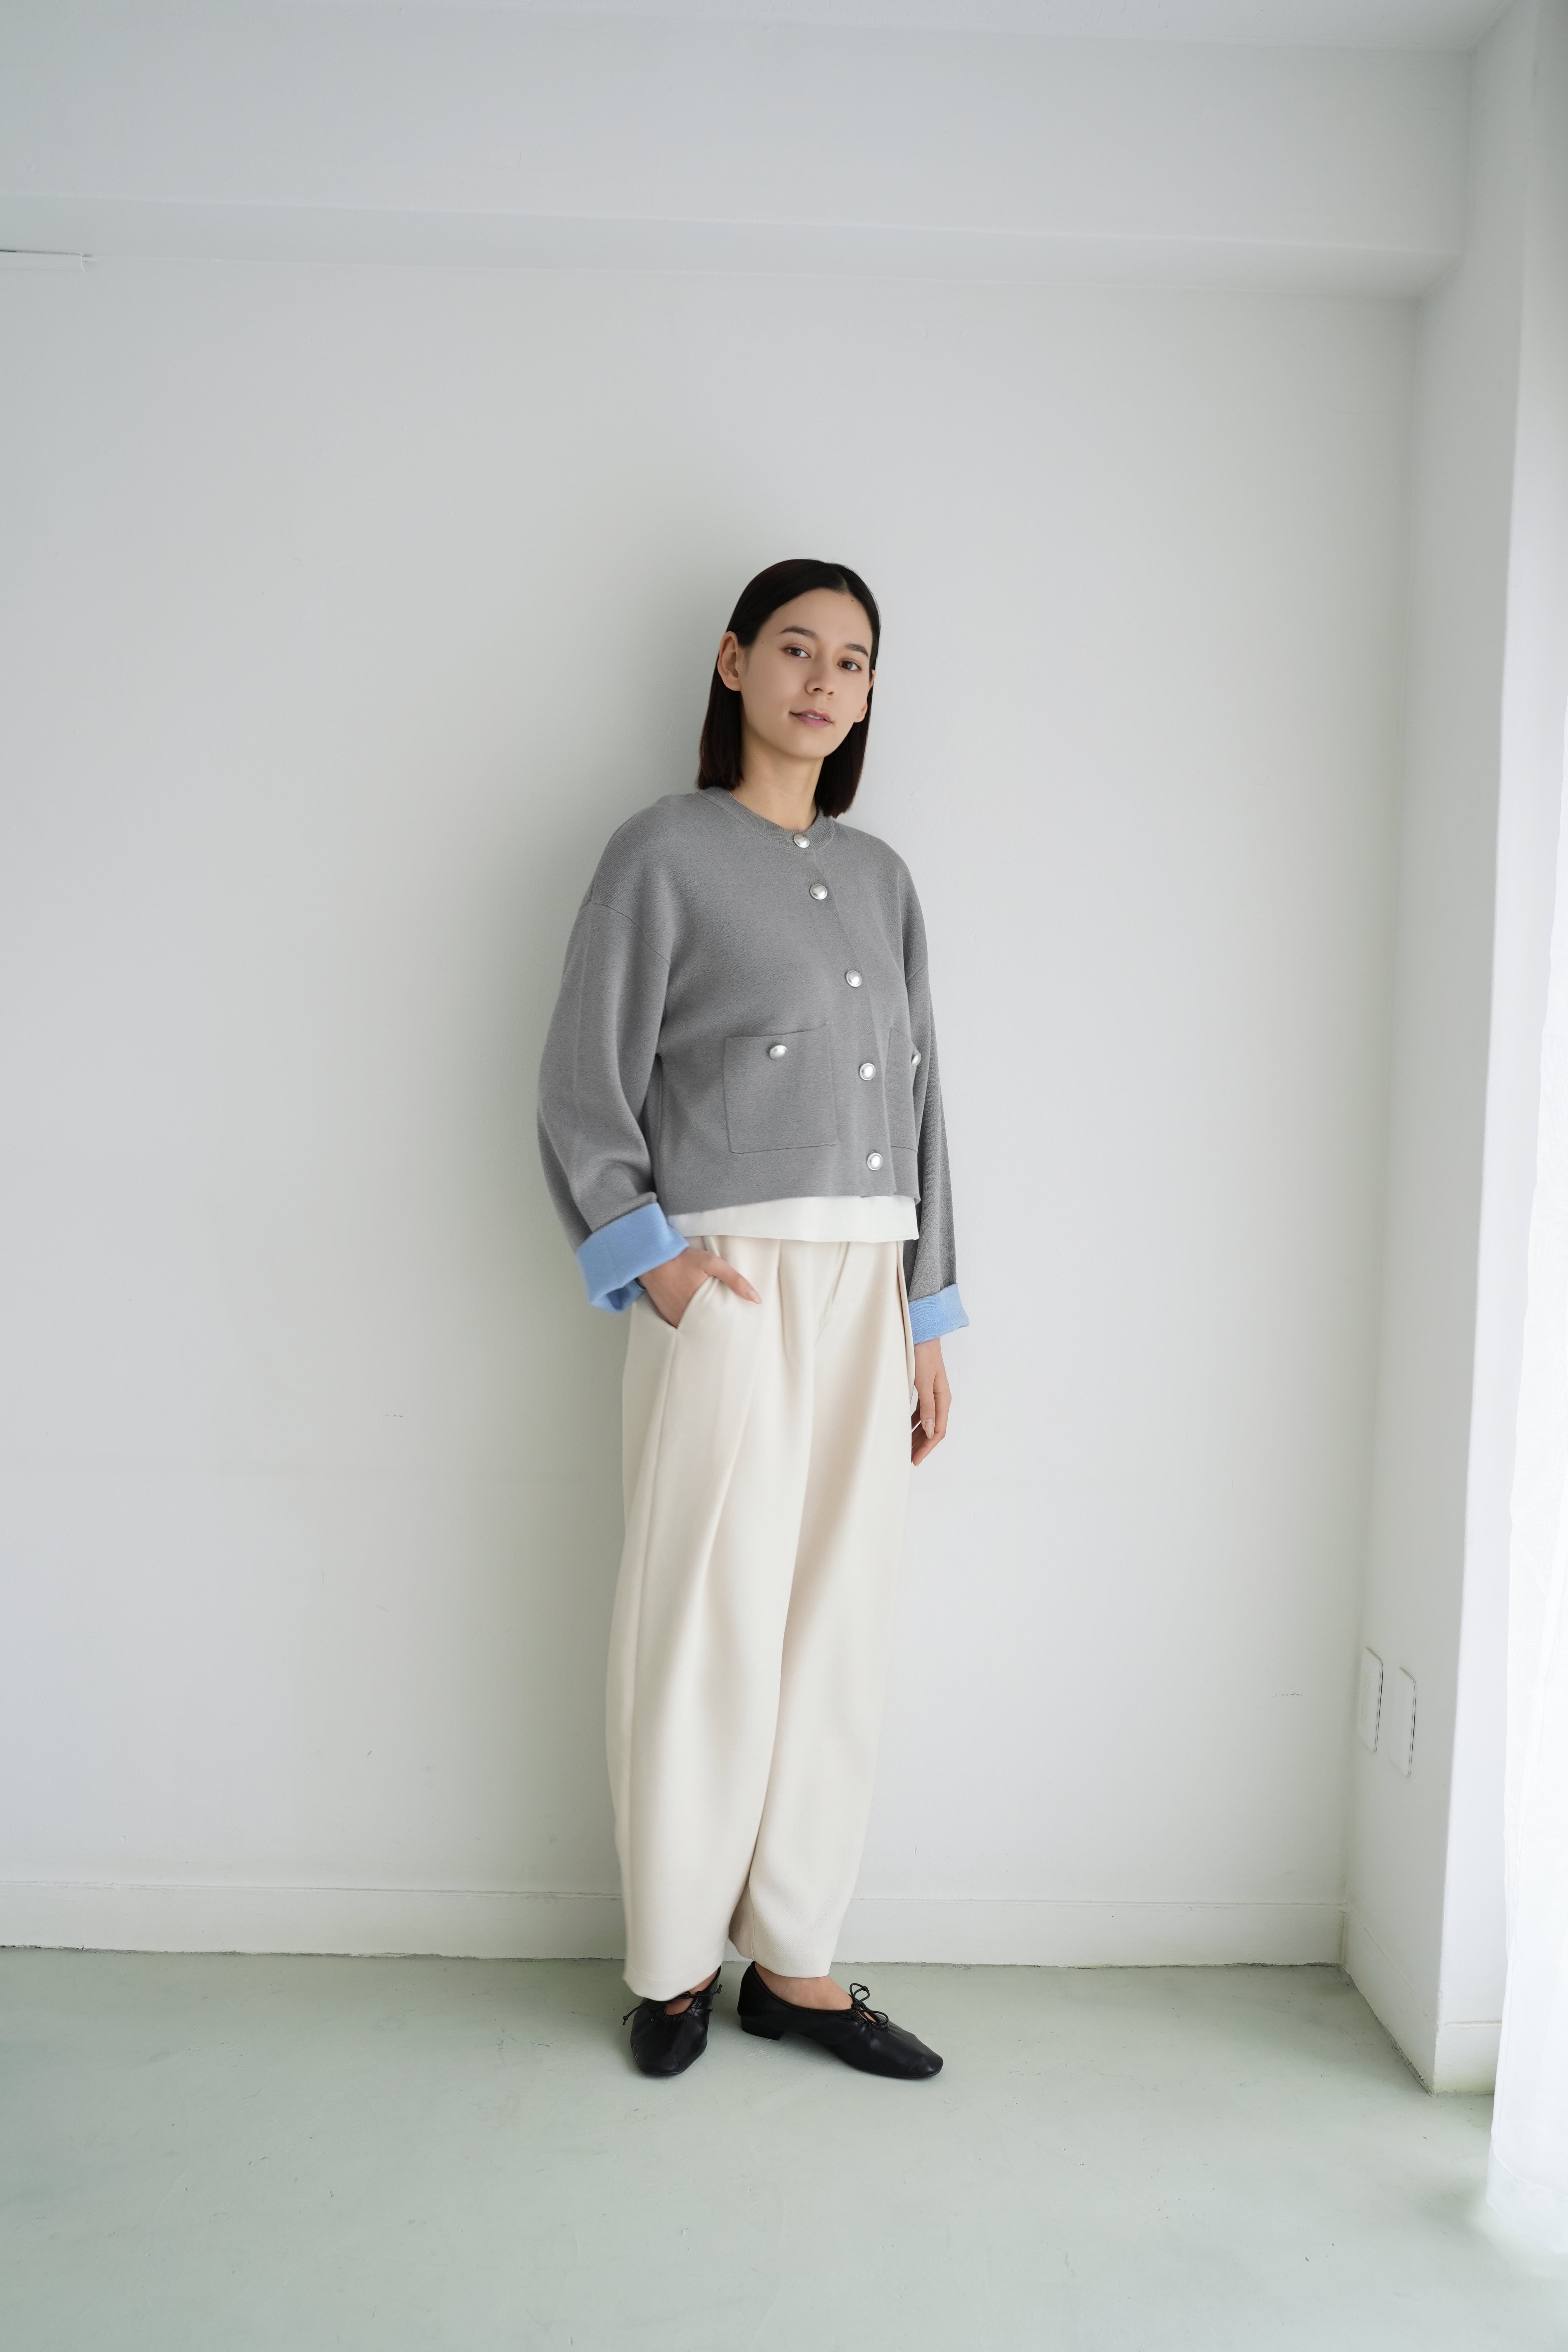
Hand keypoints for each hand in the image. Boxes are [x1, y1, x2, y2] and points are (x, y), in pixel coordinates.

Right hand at [640, 1246, 759, 1328]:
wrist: (653, 1258)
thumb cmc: (683, 1260)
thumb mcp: (712, 1263)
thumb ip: (735, 1280)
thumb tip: (756, 1299)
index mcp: (698, 1307)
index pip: (718, 1328)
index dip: (727, 1332)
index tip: (737, 1332)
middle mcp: (684, 1317)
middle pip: (705, 1332)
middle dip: (716, 1333)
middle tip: (728, 1334)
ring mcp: (673, 1317)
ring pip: (692, 1331)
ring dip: (702, 1330)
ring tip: (714, 1331)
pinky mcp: (665, 1315)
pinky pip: (680, 1325)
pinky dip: (689, 1325)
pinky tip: (697, 1322)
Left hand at [911, 1337, 950, 1465]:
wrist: (921, 1333)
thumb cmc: (922, 1354)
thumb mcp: (923, 1382)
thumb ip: (927, 1407)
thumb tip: (931, 1431)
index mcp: (943, 1398)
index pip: (938, 1430)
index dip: (927, 1447)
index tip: (915, 1459)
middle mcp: (940, 1398)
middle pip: (933, 1429)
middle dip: (922, 1445)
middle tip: (909, 1458)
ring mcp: (933, 1394)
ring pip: (927, 1421)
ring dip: (918, 1435)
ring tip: (907, 1447)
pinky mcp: (925, 1389)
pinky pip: (921, 1412)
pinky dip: (914, 1422)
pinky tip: (906, 1428)